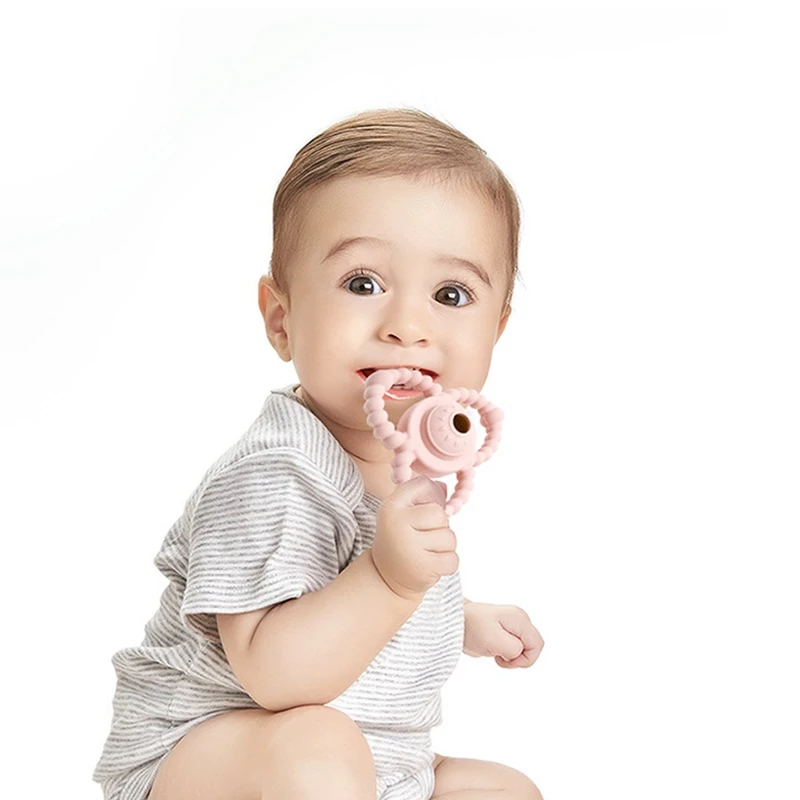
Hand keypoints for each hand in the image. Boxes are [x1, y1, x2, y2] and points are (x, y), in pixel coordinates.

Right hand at [371, 476, 456, 601]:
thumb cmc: (400, 538)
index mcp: (391, 506)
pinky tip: (431, 566)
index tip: (417, 515)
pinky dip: (447, 564)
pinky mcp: (422, 567)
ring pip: (450, 538)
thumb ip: (422, 495)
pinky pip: (453, 560)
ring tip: (426, 553)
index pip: (423, 485)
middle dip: (440, 527)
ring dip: (445, 548)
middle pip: (441, 515)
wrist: (385, 577)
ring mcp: (409, 546)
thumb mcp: (403, 512)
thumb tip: (443, 487)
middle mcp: (397, 523)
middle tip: (423, 539)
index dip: (427, 500)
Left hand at [463, 603, 543, 668]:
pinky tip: (492, 651)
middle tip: (499, 657)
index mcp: (520, 619)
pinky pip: (513, 648)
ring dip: (510, 657)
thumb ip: (513, 648)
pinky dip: (504, 654)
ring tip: (494, 652)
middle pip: (532, 647)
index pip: (537, 644)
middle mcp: (519, 620)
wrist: (453, 621)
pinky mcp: (504, 631)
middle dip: (518, 658)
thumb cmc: (471, 627)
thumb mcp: (494, 640)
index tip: (506, 658)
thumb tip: (518, 653)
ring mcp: (512, 625)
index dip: (526, 658)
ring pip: (523, 649)